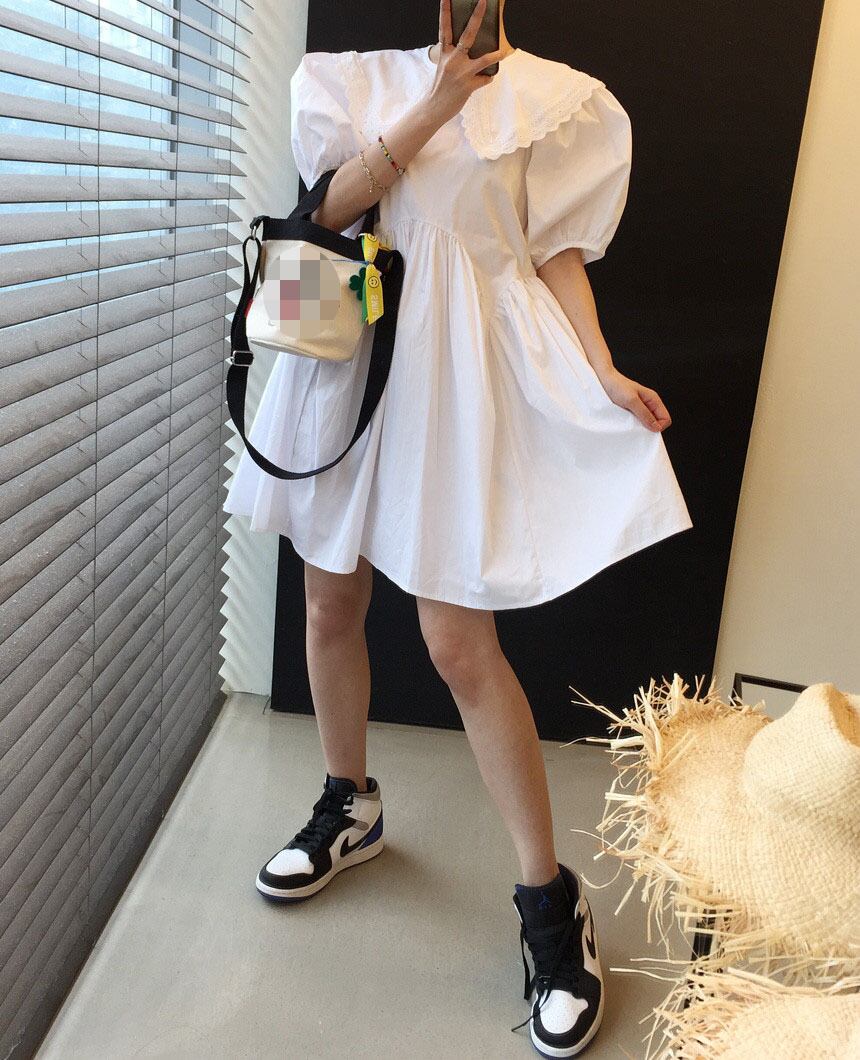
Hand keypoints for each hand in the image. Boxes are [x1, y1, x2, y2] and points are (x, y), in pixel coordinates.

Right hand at [424, 0, 505, 124]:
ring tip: (505, 52)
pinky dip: (487, 78)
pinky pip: (485, 79)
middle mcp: (452, 60)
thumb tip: (468, 48)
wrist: (434, 108)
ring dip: (496, 56)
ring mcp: (461, 73)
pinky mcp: (468, 86)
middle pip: (467, 35)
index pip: (444, 29)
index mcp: (444, 53)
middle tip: (483, 1)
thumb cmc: (440, 87)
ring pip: (484, 59)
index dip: (444, 12)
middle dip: (476, 17)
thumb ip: (453, 55)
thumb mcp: (443, 67)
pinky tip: (486, 79)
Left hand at [596, 367, 671, 431]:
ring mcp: (640, 407)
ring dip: (639, 426)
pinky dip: (632, 424)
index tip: (646, 429)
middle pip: (657, 422)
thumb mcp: (631, 401)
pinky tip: (625, 422)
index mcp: (653, 399)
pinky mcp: (631, 410)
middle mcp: (649, 403)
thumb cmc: (616, 386)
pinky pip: (637, 421)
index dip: (658, 426)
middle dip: (649, 428)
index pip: (666, 419)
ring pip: (647, 423)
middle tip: (636, 427)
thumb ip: (644, 414)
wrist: (603, 379)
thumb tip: (656, 427)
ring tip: (629, 423)